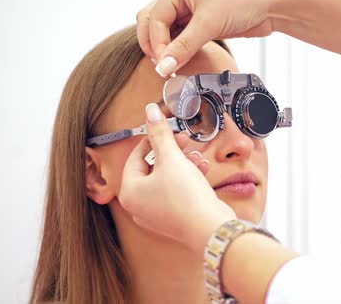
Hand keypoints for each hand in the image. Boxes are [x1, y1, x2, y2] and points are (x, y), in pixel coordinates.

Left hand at [119, 103, 235, 255]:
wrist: (210, 228)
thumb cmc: (186, 197)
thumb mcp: (172, 158)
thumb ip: (160, 133)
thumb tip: (150, 111)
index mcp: (130, 192)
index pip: (135, 157)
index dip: (152, 140)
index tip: (166, 130)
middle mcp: (138, 206)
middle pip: (151, 168)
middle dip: (172, 152)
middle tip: (184, 140)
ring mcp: (155, 214)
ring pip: (166, 180)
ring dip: (182, 164)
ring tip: (198, 156)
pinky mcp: (173, 219)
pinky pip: (175, 192)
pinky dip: (187, 179)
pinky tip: (202, 170)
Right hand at [137, 0, 286, 75]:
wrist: (274, 1)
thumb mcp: (209, 23)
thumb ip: (183, 47)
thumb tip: (163, 67)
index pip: (154, 18)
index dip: (156, 43)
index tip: (164, 65)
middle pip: (153, 21)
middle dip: (154, 44)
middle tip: (163, 66)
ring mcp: (194, 8)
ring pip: (168, 30)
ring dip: (167, 47)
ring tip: (172, 66)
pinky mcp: (205, 21)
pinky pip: (183, 35)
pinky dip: (180, 48)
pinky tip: (182, 60)